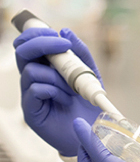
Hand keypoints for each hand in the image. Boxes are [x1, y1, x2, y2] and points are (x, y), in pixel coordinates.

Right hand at [14, 28, 101, 155]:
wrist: (94, 131)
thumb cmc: (88, 101)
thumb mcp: (89, 73)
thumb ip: (80, 53)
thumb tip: (65, 30)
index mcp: (44, 67)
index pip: (30, 44)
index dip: (37, 34)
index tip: (56, 34)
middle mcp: (33, 79)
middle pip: (22, 52)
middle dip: (41, 44)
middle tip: (62, 46)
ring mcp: (29, 95)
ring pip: (31, 71)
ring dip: (57, 75)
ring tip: (72, 88)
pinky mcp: (31, 111)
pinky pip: (35, 90)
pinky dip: (54, 90)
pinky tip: (65, 99)